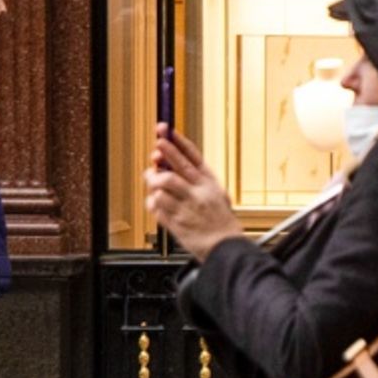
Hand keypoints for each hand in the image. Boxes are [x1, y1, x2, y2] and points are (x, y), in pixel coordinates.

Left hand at [145, 125, 246, 257]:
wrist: (225, 246)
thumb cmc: (219, 219)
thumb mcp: (215, 192)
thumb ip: (193, 178)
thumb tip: (165, 163)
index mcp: (208, 182)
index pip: (192, 156)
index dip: (177, 141)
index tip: (165, 131)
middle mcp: (198, 192)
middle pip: (177, 167)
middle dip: (164, 154)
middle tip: (156, 149)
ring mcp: (187, 207)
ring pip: (162, 186)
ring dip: (153, 182)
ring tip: (152, 182)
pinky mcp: (176, 222)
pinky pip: (157, 206)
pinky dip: (152, 202)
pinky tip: (156, 201)